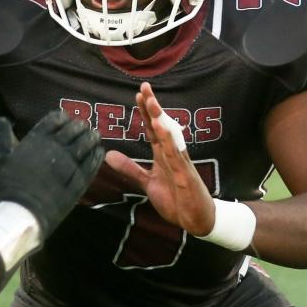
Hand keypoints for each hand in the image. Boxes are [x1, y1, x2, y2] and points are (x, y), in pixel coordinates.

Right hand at [0, 110, 103, 236]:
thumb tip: (2, 119)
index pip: (53, 121)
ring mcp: (69, 166)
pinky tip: (100, 153)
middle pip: (73, 131)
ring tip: (95, 135)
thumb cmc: (2, 186)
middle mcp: (56, 149)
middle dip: (79, 126)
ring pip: (85, 146)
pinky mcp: (77, 185)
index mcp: (36, 140)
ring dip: (91, 138)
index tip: (65, 117)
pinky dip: (96, 157)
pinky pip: (91, 166)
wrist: (17, 215)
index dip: (61, 117)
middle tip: (83, 125)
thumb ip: (2, 136)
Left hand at [104, 82, 215, 235]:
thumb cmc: (177, 199)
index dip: (145, 112)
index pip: (153, 129)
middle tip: (145, 87)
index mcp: (163, 155)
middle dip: (152, 108)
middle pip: (161, 127)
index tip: (138, 94)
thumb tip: (109, 155)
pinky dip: (169, 142)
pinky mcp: (185, 176)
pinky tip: (162, 129)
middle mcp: (172, 154)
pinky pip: (176, 156)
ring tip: (151, 102)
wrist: (197, 219)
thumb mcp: (148, 182)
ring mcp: (180, 164)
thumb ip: (130, 168)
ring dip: (160, 119)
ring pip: (169, 137)